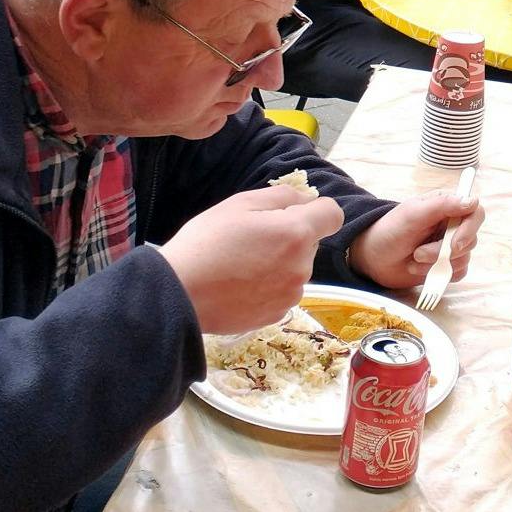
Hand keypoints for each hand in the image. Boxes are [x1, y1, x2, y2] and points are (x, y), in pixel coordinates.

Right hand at [159, 185, 344, 334]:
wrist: (178, 294)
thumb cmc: (206, 243)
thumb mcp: (240, 204)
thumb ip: (282, 196)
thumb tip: (306, 200)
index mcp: (296, 234)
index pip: (333, 215)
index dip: (316, 209)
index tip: (292, 213)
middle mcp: (302, 266)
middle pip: (309, 242)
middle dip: (289, 236)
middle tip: (250, 239)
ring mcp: (291, 294)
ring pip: (295, 268)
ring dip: (279, 263)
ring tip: (240, 265)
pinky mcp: (277, 314)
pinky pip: (282, 292)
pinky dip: (268, 287)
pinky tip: (239, 286)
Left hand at [348, 190, 484, 288]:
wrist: (373, 258)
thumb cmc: (390, 231)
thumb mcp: (413, 214)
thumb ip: (442, 205)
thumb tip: (472, 201)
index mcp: (447, 206)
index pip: (476, 213)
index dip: (470, 229)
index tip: (454, 243)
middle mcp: (452, 225)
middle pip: (471, 240)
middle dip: (443, 251)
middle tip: (418, 254)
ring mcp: (450, 246)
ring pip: (463, 259)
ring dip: (436, 264)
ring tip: (413, 260)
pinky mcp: (446, 265)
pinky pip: (458, 273)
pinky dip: (439, 275)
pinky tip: (419, 269)